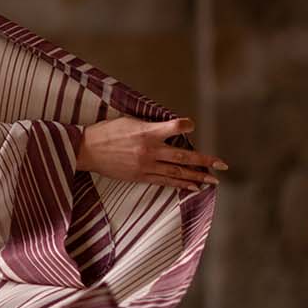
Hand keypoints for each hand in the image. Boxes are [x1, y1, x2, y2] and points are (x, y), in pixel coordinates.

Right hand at [77, 114, 227, 192]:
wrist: (86, 150)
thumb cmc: (106, 131)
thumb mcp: (129, 121)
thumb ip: (150, 125)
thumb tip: (169, 128)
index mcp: (147, 132)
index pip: (175, 127)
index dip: (185, 125)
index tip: (191, 125)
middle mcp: (149, 150)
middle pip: (183, 157)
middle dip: (205, 161)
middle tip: (222, 165)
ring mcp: (145, 166)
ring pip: (177, 173)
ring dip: (197, 177)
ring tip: (212, 180)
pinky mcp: (139, 176)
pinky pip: (164, 182)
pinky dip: (180, 184)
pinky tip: (192, 186)